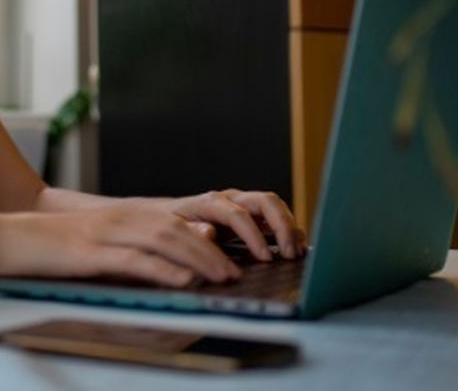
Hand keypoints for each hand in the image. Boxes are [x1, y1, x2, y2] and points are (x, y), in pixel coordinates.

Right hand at [0, 205, 241, 287]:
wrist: (6, 236)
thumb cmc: (46, 246)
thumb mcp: (92, 245)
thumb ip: (124, 252)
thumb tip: (159, 270)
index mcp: (120, 217)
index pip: (173, 225)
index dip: (204, 241)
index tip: (226, 259)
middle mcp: (117, 219)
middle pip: (176, 231)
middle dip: (209, 253)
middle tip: (233, 273)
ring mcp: (104, 234)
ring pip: (163, 241)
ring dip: (197, 260)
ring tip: (219, 277)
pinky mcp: (90, 253)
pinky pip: (133, 259)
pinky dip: (162, 269)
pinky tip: (181, 280)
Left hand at [162, 190, 304, 260]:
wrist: (162, 218)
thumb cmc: (167, 227)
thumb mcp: (172, 231)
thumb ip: (191, 233)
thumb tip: (210, 233)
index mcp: (210, 203)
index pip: (238, 214)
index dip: (253, 235)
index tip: (264, 258)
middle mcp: (230, 200)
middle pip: (265, 202)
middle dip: (282, 226)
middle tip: (289, 253)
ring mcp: (242, 206)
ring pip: (273, 207)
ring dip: (288, 227)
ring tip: (296, 252)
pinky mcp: (249, 216)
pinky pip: (274, 217)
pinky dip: (287, 231)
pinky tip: (295, 249)